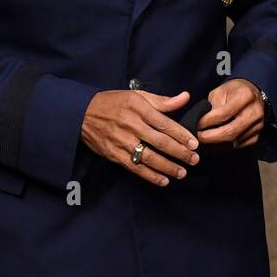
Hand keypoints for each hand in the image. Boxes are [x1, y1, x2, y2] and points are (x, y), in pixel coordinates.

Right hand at [80, 90, 199, 186]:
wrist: (81, 113)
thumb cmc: (113, 103)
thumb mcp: (137, 96)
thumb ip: (162, 100)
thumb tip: (185, 98)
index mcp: (138, 108)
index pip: (165, 123)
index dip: (181, 135)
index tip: (194, 143)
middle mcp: (131, 125)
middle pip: (160, 142)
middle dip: (179, 153)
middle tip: (194, 159)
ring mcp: (122, 141)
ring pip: (149, 157)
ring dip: (167, 167)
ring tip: (182, 172)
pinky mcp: (114, 154)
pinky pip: (135, 167)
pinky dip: (150, 175)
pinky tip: (163, 180)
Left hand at [196, 78, 265, 150]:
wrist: (252, 95)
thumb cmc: (234, 92)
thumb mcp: (220, 91)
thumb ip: (211, 106)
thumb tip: (201, 123)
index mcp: (246, 96)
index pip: (223, 114)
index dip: (207, 122)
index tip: (196, 125)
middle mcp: (255, 112)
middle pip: (230, 131)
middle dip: (210, 137)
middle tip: (197, 137)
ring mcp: (257, 126)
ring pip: (233, 142)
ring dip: (215, 144)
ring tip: (203, 141)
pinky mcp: (256, 137)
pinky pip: (237, 146)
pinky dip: (223, 147)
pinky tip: (214, 144)